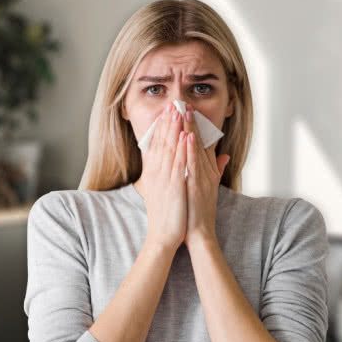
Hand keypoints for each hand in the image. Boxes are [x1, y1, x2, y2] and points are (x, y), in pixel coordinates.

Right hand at [142, 101, 188, 251]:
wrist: (162, 237)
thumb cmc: (166, 216)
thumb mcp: (165, 192)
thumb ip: (171, 176)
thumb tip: (175, 164)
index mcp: (154, 174)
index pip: (158, 145)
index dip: (163, 127)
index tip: (168, 111)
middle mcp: (157, 173)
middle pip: (162, 142)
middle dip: (168, 121)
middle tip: (173, 103)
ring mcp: (165, 179)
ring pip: (169, 148)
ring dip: (174, 128)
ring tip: (179, 111)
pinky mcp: (174, 187)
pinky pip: (178, 164)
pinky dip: (181, 149)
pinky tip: (186, 136)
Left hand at [182, 104, 229, 248]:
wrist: (199, 234)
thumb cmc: (200, 213)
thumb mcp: (210, 188)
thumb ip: (216, 170)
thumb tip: (223, 155)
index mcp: (207, 172)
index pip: (202, 144)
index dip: (197, 127)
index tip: (189, 111)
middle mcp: (206, 172)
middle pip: (199, 142)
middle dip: (192, 122)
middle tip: (184, 104)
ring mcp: (202, 177)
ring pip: (196, 148)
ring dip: (191, 129)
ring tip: (185, 111)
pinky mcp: (196, 185)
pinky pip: (193, 163)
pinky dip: (191, 149)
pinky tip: (188, 135)